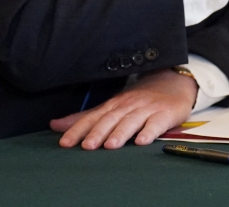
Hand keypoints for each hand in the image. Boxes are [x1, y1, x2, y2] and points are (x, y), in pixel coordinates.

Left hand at [50, 69, 196, 149]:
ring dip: (121, 133)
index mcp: (113, 105)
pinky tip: (143, 141)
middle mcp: (128, 105)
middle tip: (87, 146)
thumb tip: (55, 125)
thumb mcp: (112, 106)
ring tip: (111, 146)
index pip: (92, 117)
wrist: (173, 82)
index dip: (78, 129)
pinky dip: (150, 132)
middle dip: (98, 132)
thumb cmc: (139, 98)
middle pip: (111, 119)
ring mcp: (147, 109)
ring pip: (132, 121)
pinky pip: (157, 123)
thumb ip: (86, 118)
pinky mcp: (165, 114)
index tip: (64, 143)